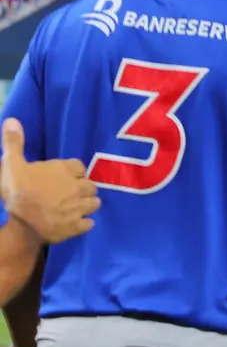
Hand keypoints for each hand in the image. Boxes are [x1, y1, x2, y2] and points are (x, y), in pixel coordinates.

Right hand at [0, 119, 99, 242]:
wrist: (20, 221)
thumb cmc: (18, 190)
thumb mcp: (12, 163)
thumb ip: (14, 142)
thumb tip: (13, 120)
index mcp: (65, 170)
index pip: (80, 167)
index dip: (74, 172)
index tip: (65, 176)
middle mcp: (78, 187)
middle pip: (90, 186)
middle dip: (83, 188)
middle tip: (72, 192)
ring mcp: (80, 208)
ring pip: (94, 203)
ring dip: (88, 204)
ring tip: (77, 206)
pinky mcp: (77, 226)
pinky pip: (89, 223)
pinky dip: (85, 223)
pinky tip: (77, 223)